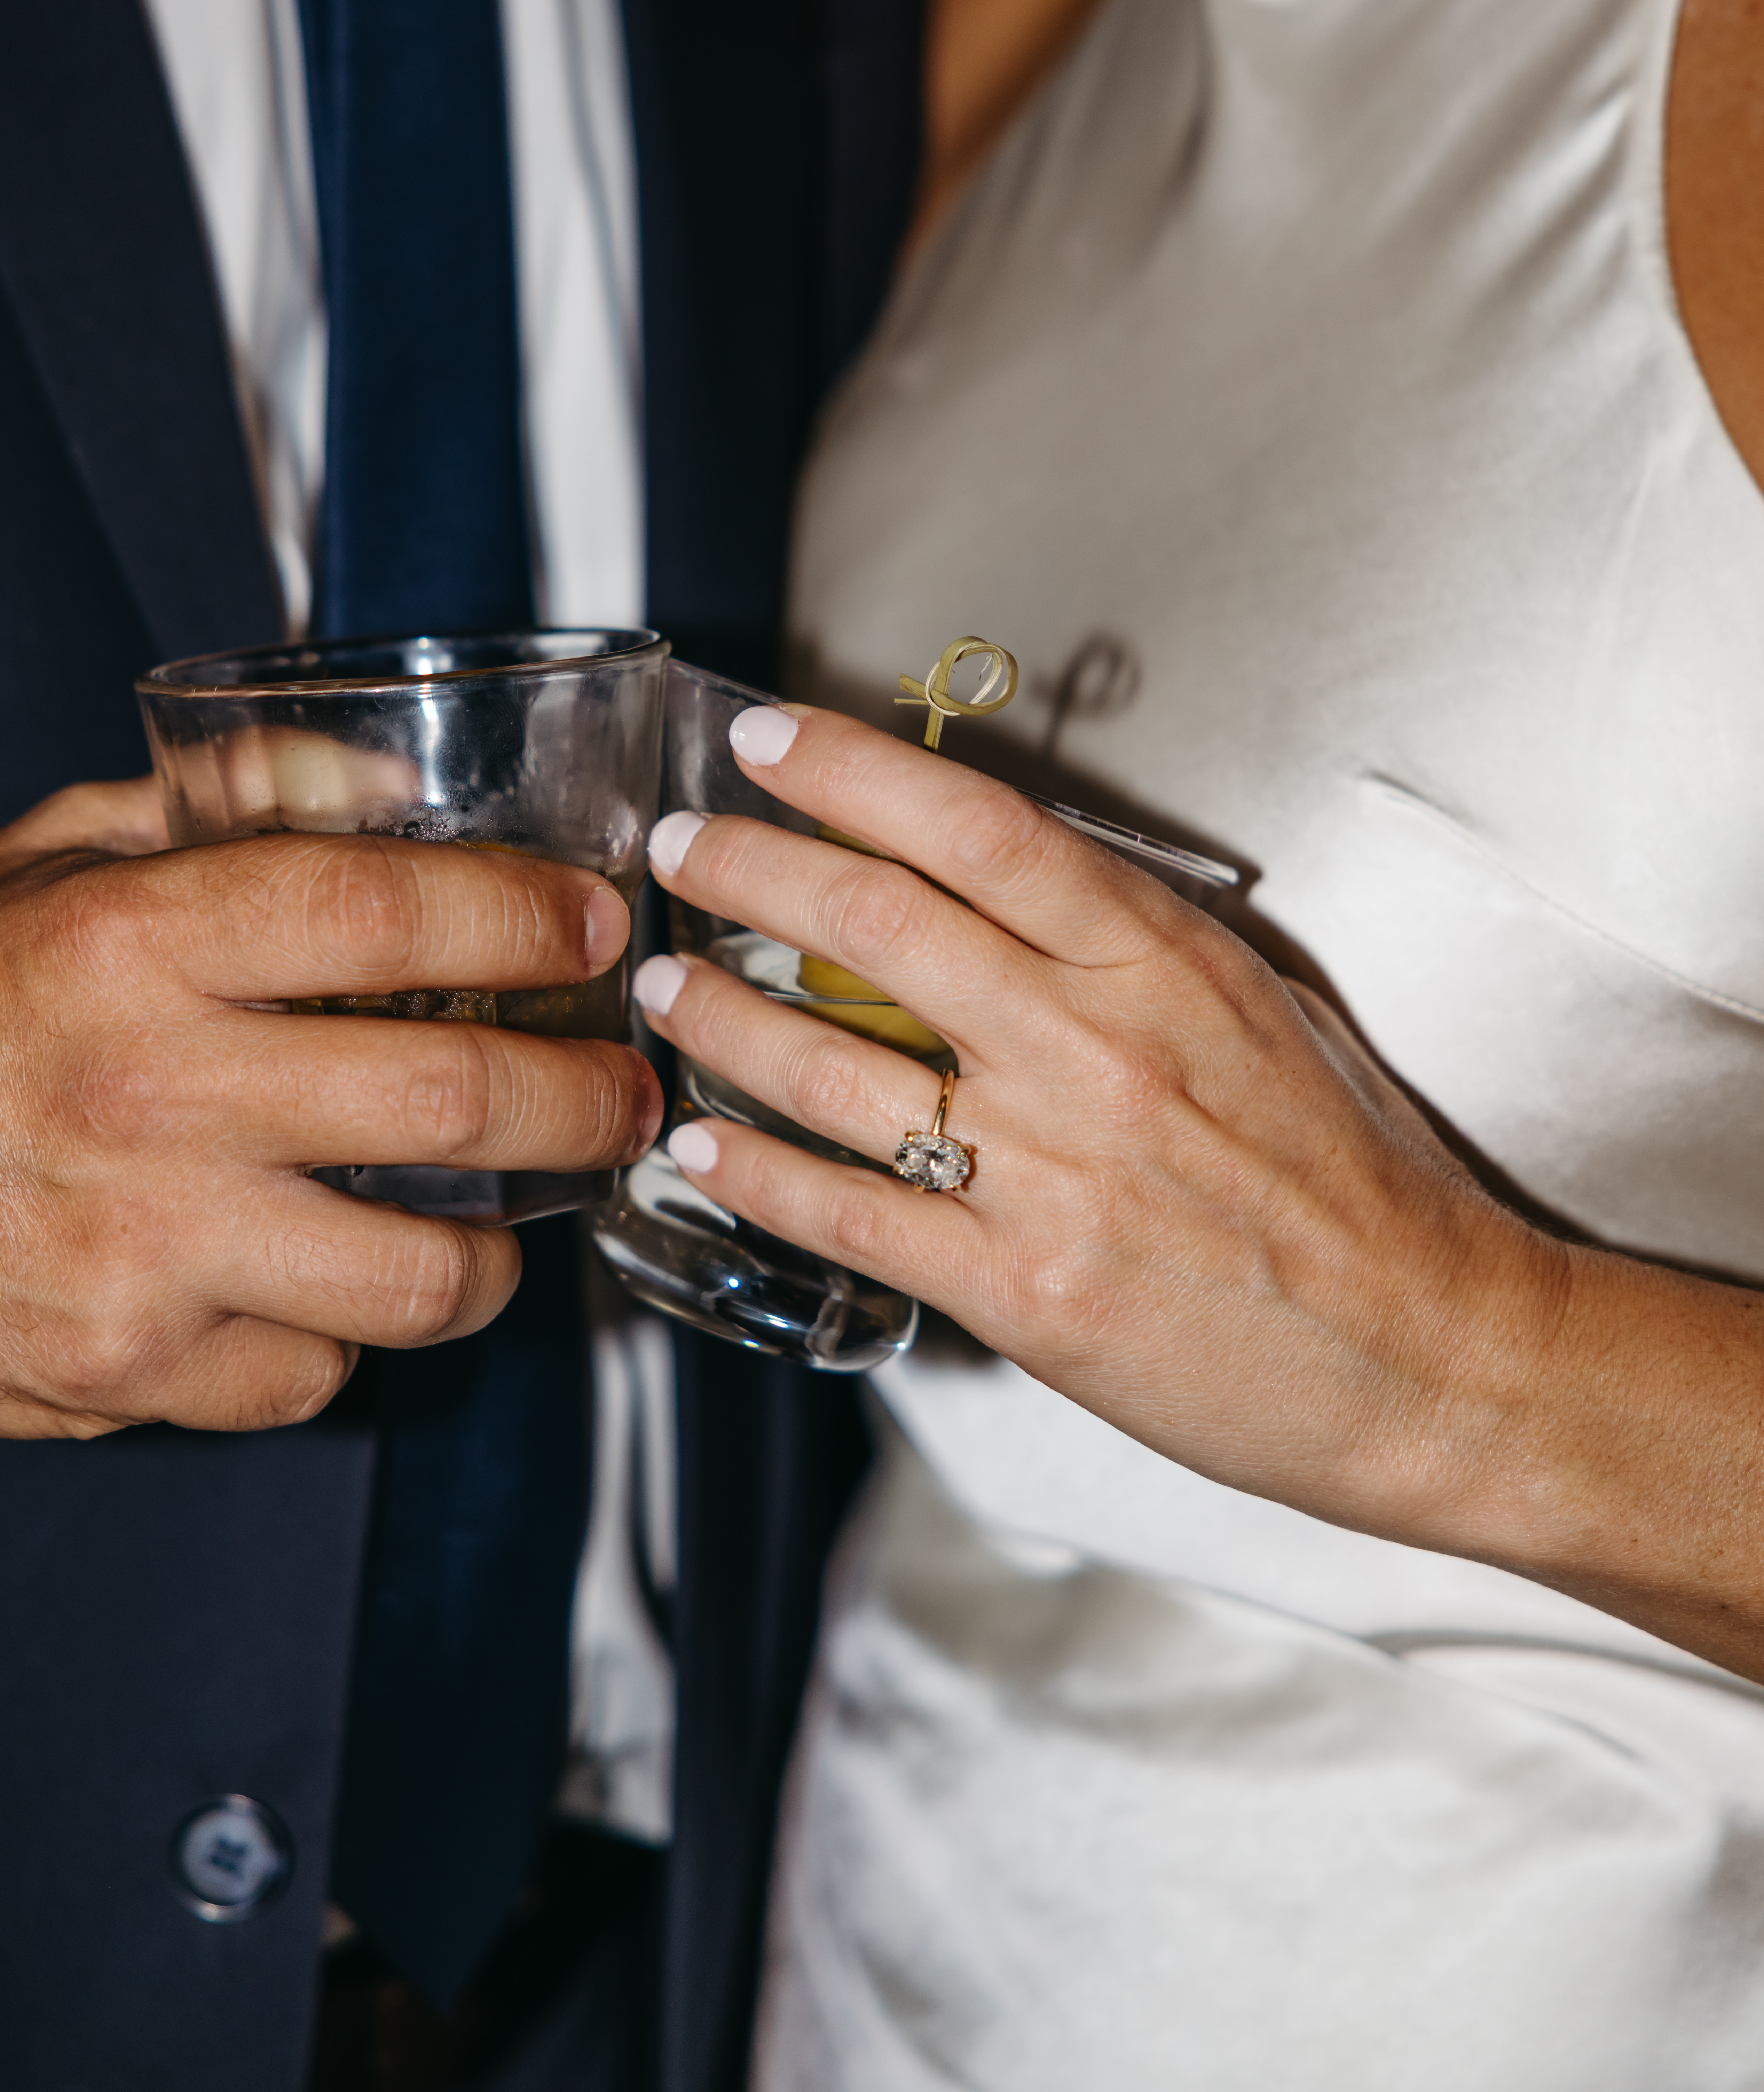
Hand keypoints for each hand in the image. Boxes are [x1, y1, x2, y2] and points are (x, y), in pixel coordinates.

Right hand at [0, 779, 657, 1439]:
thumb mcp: (54, 856)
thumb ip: (231, 801)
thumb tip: (395, 775)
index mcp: (127, 946)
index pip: (382, 912)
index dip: (521, 915)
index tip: (594, 925)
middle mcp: (145, 1096)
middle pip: (448, 1101)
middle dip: (585, 1098)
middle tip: (625, 1089)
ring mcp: (141, 1249)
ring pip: (418, 1274)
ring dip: (503, 1250)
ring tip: (517, 1215)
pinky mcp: (130, 1367)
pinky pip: (318, 1369)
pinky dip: (351, 1333)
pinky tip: (340, 1283)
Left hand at [632, 701, 1579, 1555]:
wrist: (1428, 1349)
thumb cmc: (1352, 1176)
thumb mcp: (1258, 1007)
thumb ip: (1128, 944)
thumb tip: (1001, 880)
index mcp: (1156, 964)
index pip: (976, 830)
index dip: (855, 774)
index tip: (769, 742)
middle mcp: (1090, 1052)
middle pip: (877, 927)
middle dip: (751, 871)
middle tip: (679, 846)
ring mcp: (1049, 1173)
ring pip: (834, 1069)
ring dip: (725, 1016)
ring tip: (663, 983)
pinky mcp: (1023, 1291)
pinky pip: (851, 1213)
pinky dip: (756, 1171)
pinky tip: (696, 1142)